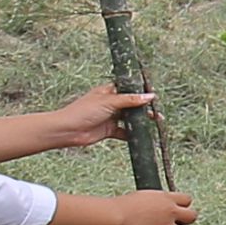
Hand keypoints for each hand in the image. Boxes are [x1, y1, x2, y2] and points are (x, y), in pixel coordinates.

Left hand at [26, 87, 155, 156]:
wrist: (68, 130)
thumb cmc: (83, 111)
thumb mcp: (109, 102)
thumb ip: (131, 100)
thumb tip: (149, 97)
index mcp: (109, 92)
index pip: (129, 89)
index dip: (140, 91)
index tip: (153, 95)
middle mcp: (111, 104)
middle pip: (132, 104)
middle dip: (144, 108)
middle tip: (157, 111)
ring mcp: (110, 117)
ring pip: (130, 118)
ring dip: (141, 121)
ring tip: (155, 121)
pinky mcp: (109, 130)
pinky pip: (125, 132)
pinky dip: (133, 134)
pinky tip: (142, 135)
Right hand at [109, 188, 196, 224]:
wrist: (114, 215)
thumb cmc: (124, 204)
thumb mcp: (145, 195)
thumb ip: (157, 201)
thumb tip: (160, 204)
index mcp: (166, 198)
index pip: (187, 199)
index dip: (185, 205)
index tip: (181, 209)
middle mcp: (169, 212)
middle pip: (192, 216)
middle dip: (188, 221)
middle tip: (181, 224)